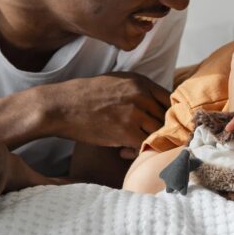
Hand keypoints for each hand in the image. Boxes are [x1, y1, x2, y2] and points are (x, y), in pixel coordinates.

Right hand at [42, 73, 171, 153]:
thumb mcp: (117, 82)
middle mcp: (142, 94)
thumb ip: (139, 90)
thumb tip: (159, 106)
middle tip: (144, 139)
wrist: (63, 106)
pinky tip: (122, 152)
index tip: (161, 125)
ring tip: (131, 146)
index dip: (169, 114)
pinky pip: (145, 146)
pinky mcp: (127, 131)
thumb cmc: (87, 96)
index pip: (171, 99)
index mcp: (141, 81)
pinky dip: (137, 153)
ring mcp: (136, 112)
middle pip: (168, 118)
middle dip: (161, 131)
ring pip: (159, 133)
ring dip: (149, 143)